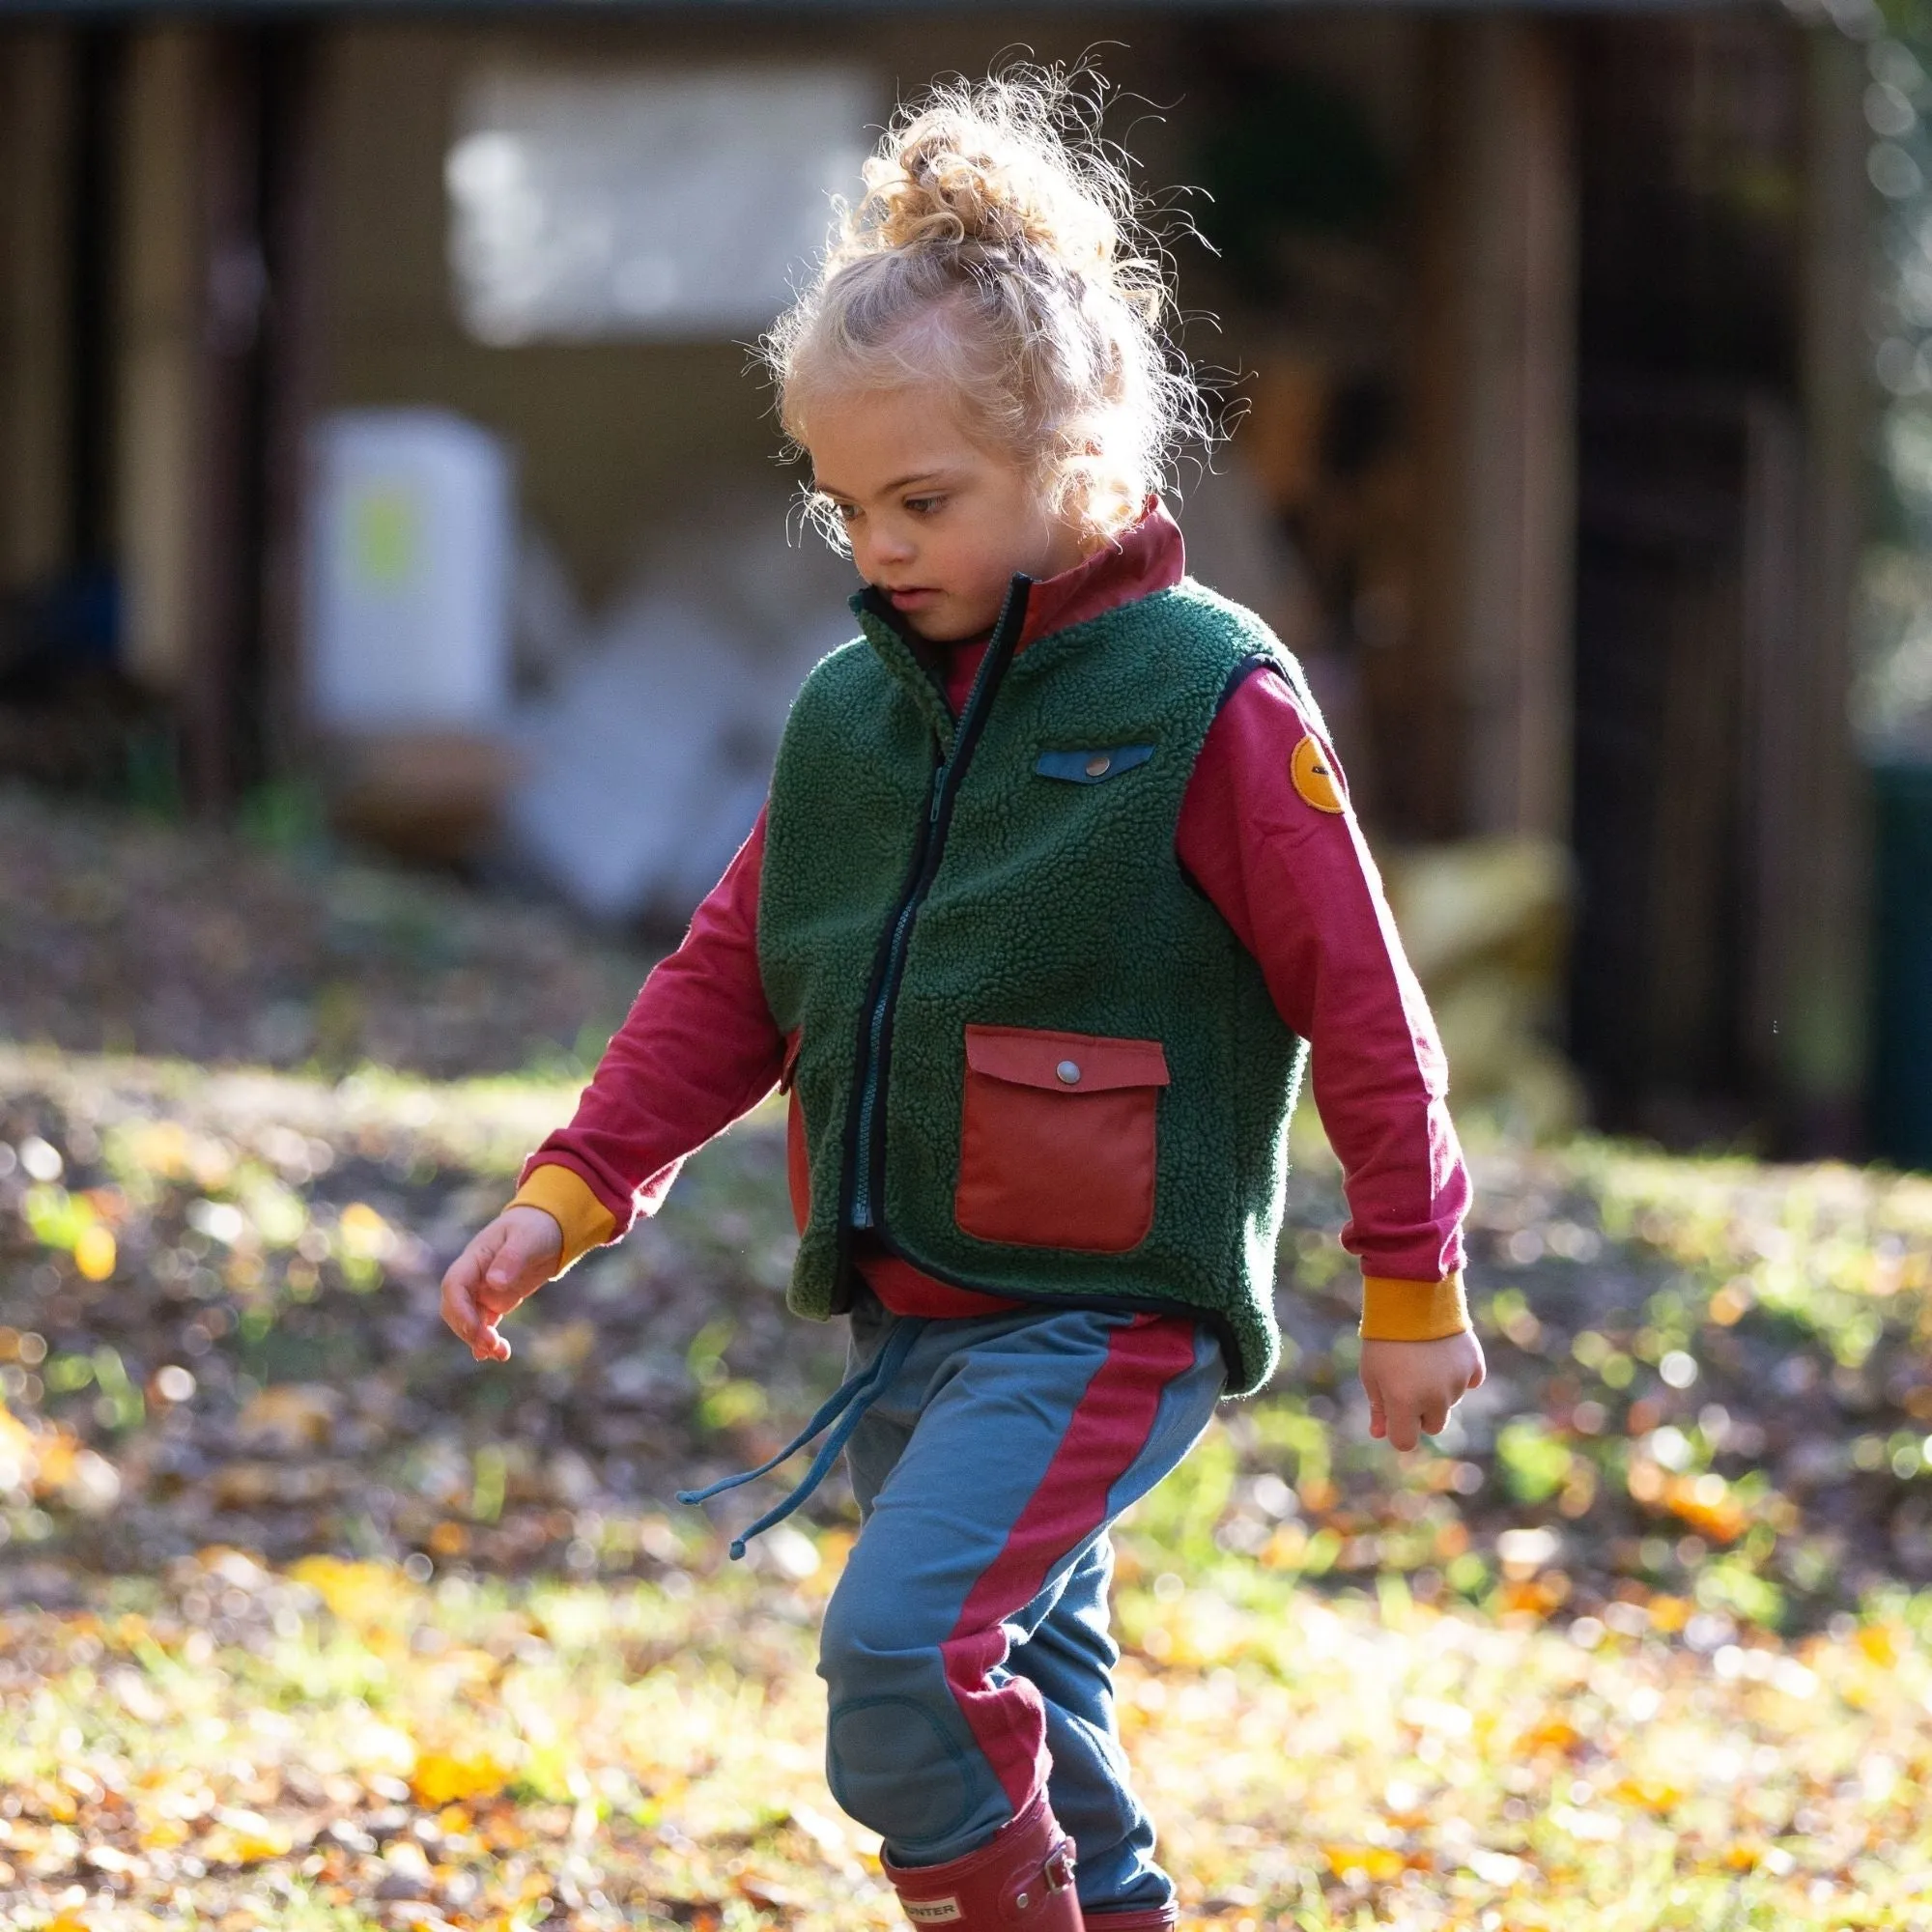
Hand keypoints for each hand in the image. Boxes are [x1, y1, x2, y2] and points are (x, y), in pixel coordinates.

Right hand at [439, 1207, 562, 1362]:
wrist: (550, 1227)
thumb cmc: (537, 1226)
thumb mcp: (528, 1238)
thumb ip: (511, 1258)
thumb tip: (494, 1284)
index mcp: (475, 1257)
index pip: (454, 1285)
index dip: (459, 1309)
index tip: (474, 1329)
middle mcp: (474, 1275)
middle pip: (455, 1307)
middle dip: (468, 1330)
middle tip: (490, 1346)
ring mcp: (483, 1289)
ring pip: (469, 1319)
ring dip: (478, 1339)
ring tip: (500, 1354)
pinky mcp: (496, 1300)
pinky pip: (485, 1323)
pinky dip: (487, 1338)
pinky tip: (497, 1354)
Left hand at [1360, 1331, 1485, 1451]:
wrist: (1411, 1296)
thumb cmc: (1384, 1337)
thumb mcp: (1371, 1372)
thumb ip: (1379, 1407)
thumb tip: (1380, 1434)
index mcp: (1404, 1403)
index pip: (1406, 1441)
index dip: (1398, 1430)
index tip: (1394, 1415)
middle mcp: (1435, 1399)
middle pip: (1432, 1425)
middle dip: (1421, 1412)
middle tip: (1409, 1382)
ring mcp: (1457, 1383)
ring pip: (1450, 1402)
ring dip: (1439, 1391)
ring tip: (1423, 1359)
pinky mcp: (1474, 1365)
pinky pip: (1469, 1382)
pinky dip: (1458, 1374)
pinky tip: (1443, 1354)